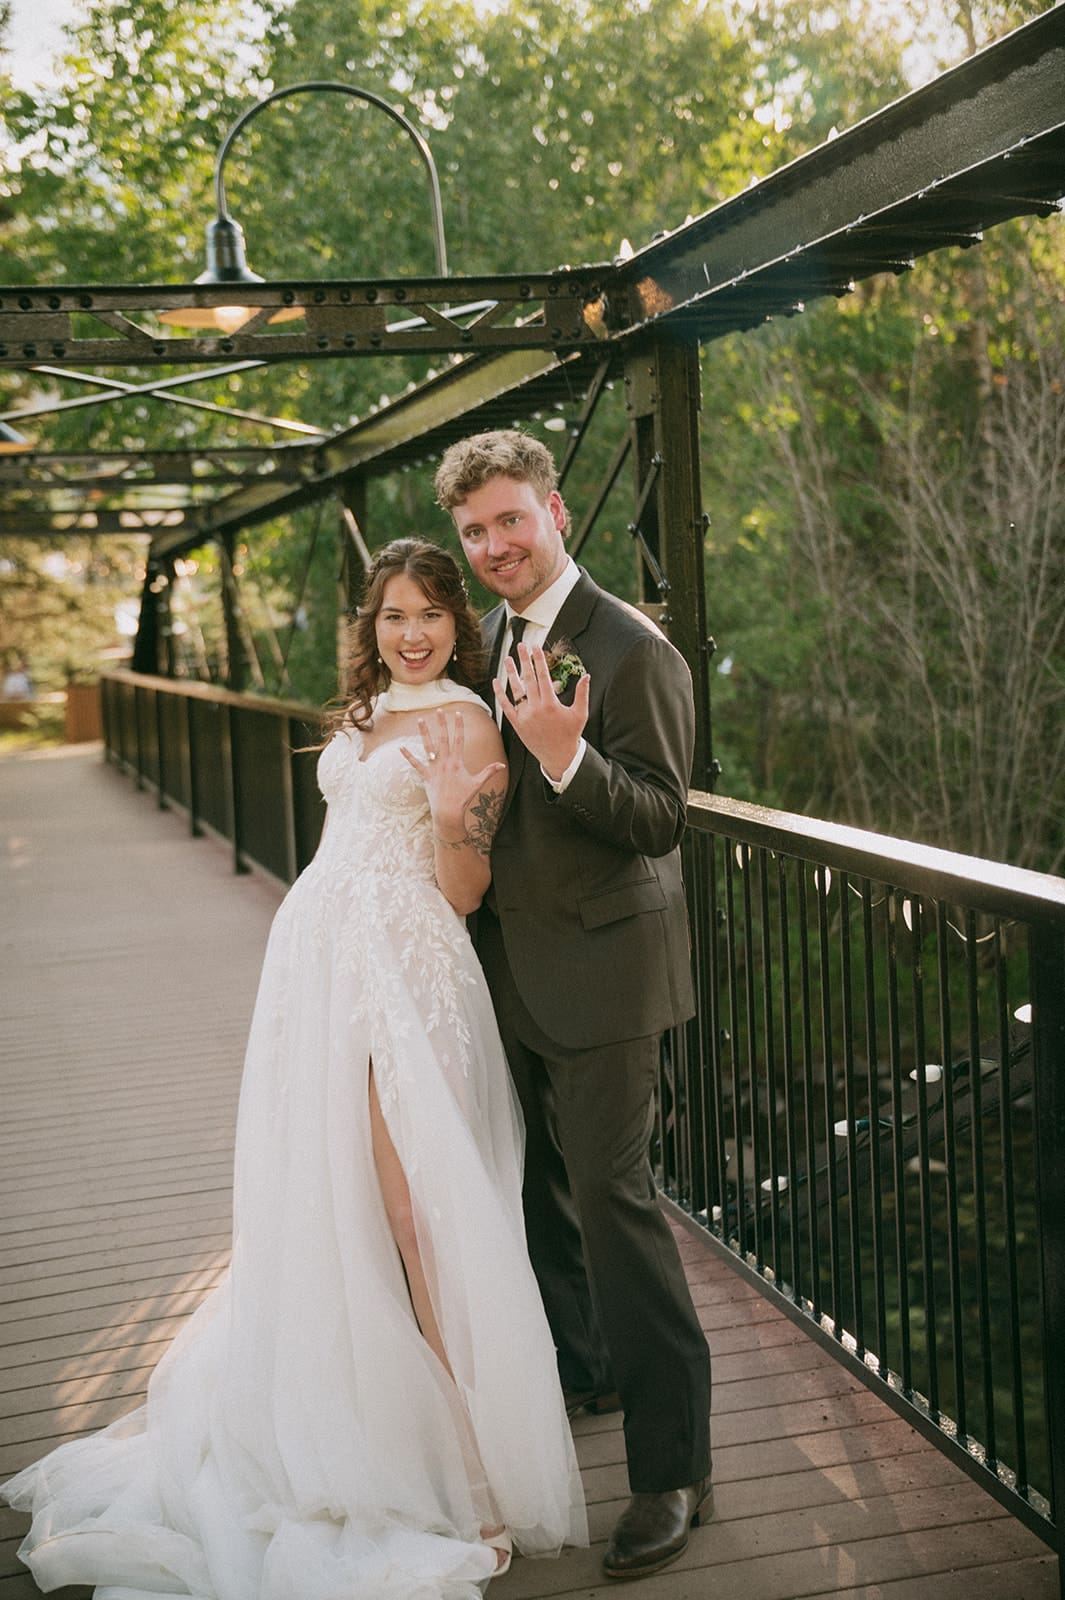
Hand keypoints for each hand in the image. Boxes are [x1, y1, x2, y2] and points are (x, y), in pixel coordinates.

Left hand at [401, 709, 505, 836]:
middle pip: (443, 739)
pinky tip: (401, 747)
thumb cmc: (463, 797)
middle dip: (441, 724)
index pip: (459, 739)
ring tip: (420, 720)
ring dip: (424, 733)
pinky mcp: (426, 776)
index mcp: (457, 762)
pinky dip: (408, 756)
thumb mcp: (478, 783)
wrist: (449, 811)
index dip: (459, 725)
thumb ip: (489, 771)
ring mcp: (434, 768)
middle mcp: (445, 762)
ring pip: (428, 747)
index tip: (458, 713)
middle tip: (439, 710)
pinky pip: (415, 764)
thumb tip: (502, 765)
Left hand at [494, 642, 590, 781]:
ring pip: (515, 690)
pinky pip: (506, 706)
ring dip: (511, 673)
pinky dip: (500, 694)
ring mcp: (525, 717)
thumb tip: (586, 675)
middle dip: (524, 660)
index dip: (539, 660)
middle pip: (528, 679)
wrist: (558, 756)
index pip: (543, 676)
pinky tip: (496, 682)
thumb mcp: (581, 713)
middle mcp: (536, 709)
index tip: (536, 647)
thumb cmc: (571, 734)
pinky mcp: (517, 724)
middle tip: (520, 645)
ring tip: (508, 659)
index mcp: (551, 704)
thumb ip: (583, 693)